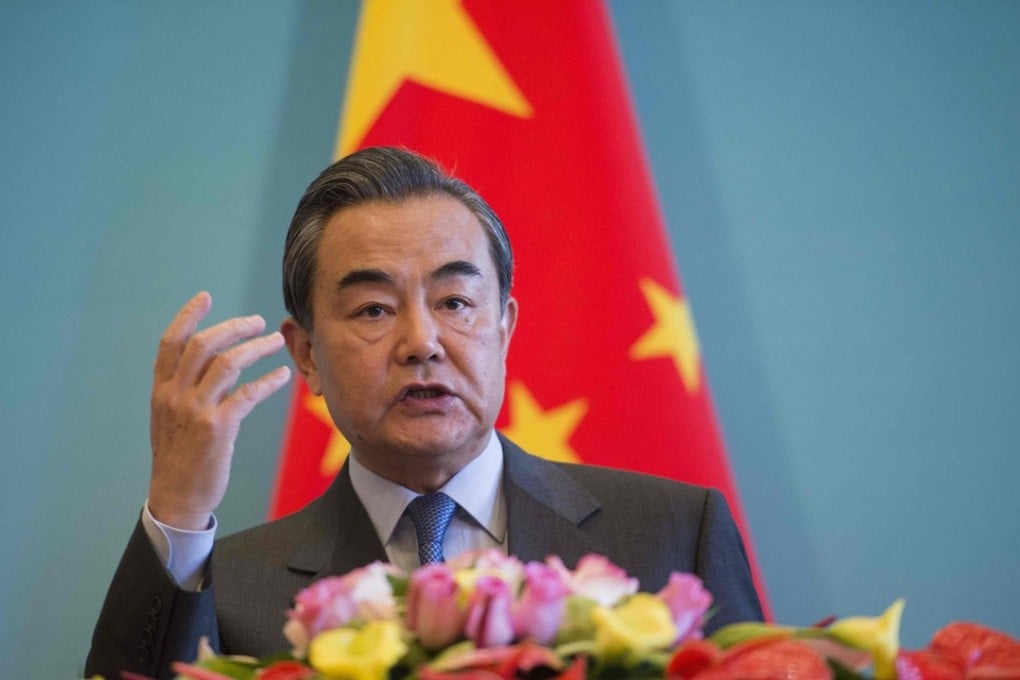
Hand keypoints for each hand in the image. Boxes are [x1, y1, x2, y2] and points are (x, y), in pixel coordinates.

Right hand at [148, 292, 290, 528]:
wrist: (176, 498)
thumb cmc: (179, 457)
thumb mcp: (170, 419)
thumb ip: (185, 390)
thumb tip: (213, 364)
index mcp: (162, 391)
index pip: (170, 343)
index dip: (187, 316)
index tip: (205, 296)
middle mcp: (175, 396)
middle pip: (203, 345)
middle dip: (233, 327)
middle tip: (258, 321)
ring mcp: (195, 411)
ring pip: (228, 364)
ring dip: (256, 347)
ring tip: (277, 342)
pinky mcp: (217, 429)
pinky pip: (247, 394)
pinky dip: (268, 380)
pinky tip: (282, 375)